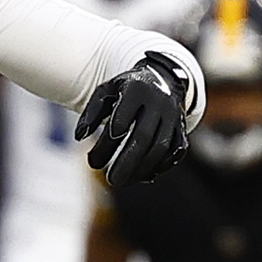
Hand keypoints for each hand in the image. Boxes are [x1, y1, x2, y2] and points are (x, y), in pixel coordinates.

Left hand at [77, 57, 191, 183]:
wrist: (162, 79)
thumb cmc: (126, 90)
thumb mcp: (105, 92)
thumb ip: (91, 113)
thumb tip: (79, 137)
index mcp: (136, 89)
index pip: (122, 117)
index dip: (110, 140)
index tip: (95, 158)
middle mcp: (158, 102)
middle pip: (143, 136)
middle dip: (126, 161)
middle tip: (111, 181)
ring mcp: (173, 116)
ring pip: (161, 147)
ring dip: (142, 168)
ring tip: (123, 181)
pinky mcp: (182, 129)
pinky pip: (175, 151)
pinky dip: (160, 166)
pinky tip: (144, 176)